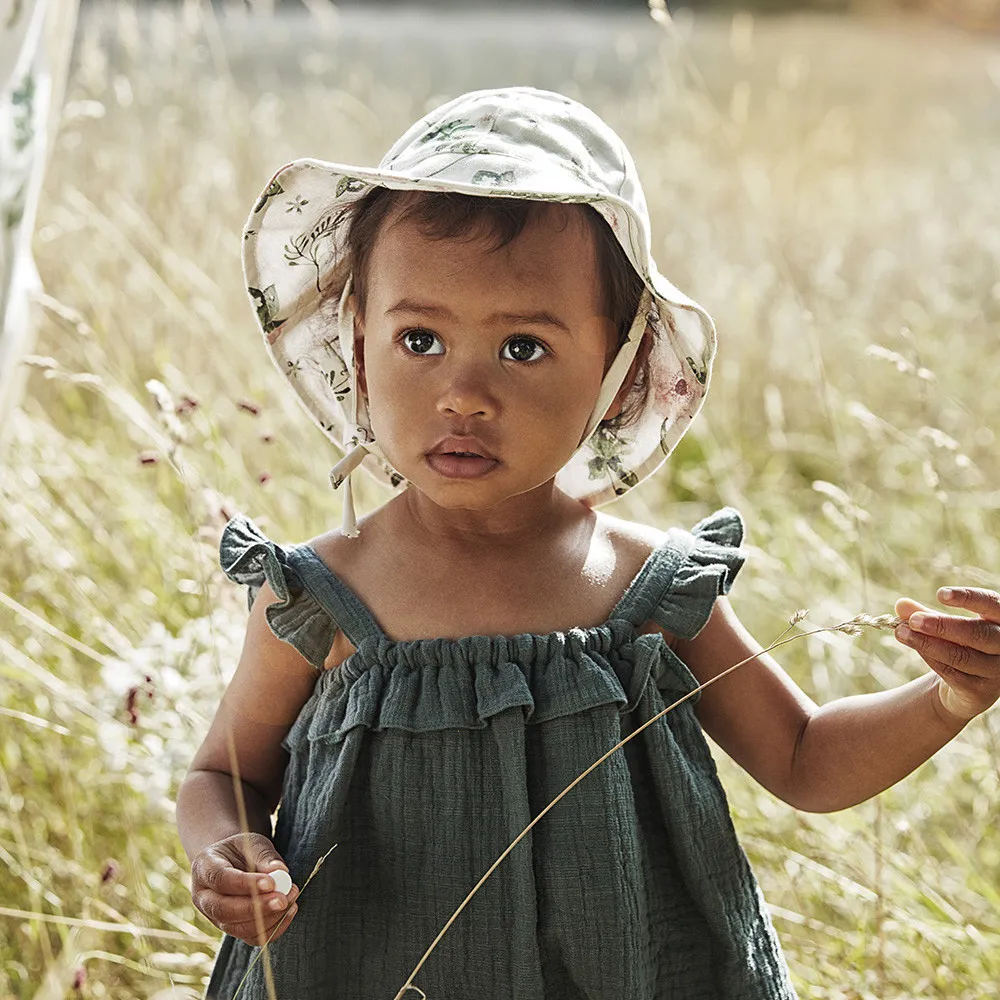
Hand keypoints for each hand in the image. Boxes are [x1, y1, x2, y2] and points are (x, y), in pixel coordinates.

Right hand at [190, 832, 299, 945]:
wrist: (232, 863)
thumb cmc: (242, 850)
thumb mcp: (251, 842)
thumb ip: (264, 855)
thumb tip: (281, 873)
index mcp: (204, 869)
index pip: (220, 880)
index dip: (245, 884)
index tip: (271, 883)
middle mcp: (204, 898)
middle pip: (224, 910)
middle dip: (256, 908)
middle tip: (283, 899)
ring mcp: (216, 918)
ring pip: (238, 929)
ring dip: (269, 918)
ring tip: (290, 899)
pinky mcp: (233, 930)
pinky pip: (252, 938)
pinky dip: (274, 928)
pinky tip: (290, 910)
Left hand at [895, 588, 999, 720]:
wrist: (970, 687)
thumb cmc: (960, 644)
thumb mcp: (946, 626)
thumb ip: (925, 613)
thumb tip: (901, 604)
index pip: (991, 604)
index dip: (968, 598)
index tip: (940, 594)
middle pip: (977, 634)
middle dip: (942, 626)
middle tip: (912, 620)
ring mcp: (996, 671)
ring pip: (962, 656)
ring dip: (928, 643)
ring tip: (901, 632)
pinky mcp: (981, 692)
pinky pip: (952, 673)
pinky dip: (930, 657)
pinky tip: (914, 645)